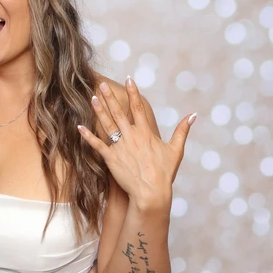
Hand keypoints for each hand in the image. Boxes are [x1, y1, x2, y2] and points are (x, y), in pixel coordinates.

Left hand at [78, 79, 195, 210]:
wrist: (151, 193)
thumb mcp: (176, 150)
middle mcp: (131, 136)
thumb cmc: (164, 173)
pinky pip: (97, 145)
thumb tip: (193, 115)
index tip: (129, 79)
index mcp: (146, 133)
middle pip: (119, 112)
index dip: (133, 93)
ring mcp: (120, 147)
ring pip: (107, 125)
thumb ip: (182, 131)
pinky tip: (79, 126)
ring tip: (92, 98)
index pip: (138, 108)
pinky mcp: (111, 158)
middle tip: (102, 85)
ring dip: (99, 111)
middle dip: (110, 97)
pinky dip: (88, 135)